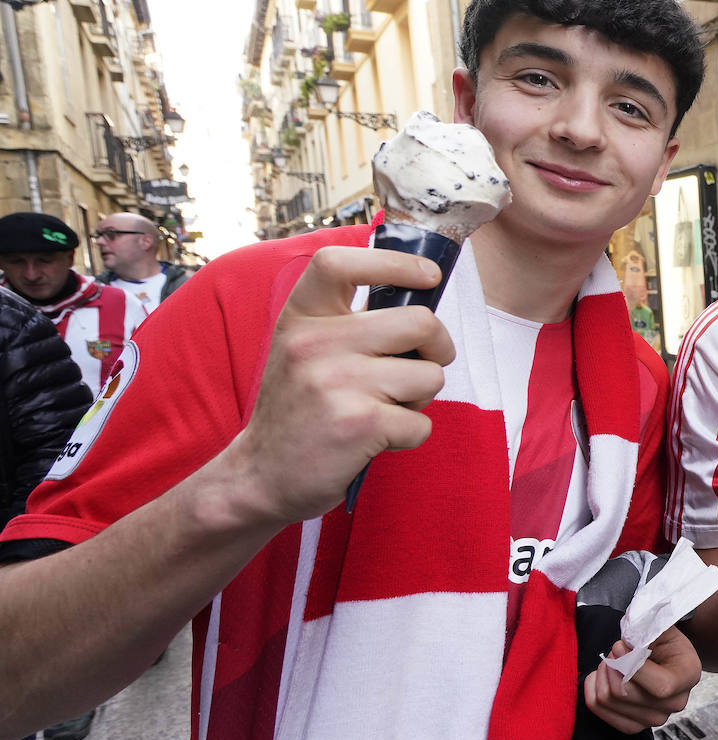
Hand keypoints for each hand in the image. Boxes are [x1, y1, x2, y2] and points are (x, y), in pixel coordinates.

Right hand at [228, 246, 454, 524]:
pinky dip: (410, 435)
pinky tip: (377, 438)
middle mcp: (314, 343)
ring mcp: (336, 383)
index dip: (395, 262)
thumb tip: (420, 294)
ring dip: (420, 398)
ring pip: (430, 376)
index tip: (430, 275)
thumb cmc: (298, 407)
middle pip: (420, 323)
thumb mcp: (303, 349)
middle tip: (421, 366)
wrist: (258, 476)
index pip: (339, 262)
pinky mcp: (359, 424)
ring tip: (386, 407)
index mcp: (300, 316)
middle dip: (437, 348)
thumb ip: (346, 321)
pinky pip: (422, 423)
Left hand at [584, 625, 699, 732]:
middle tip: (616, 650)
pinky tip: (602, 675)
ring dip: (603, 674)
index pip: (660, 686)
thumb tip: (625, 647)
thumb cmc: (663, 640)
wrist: (666, 655)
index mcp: (687, 676)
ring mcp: (654, 718)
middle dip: (613, 665)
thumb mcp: (661, 627)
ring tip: (613, 660)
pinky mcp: (634, 725)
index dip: (632, 666)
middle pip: (625, 693)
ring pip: (608, 700)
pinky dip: (593, 689)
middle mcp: (675, 703)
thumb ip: (646, 631)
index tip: (618, 645)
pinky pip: (600, 711)